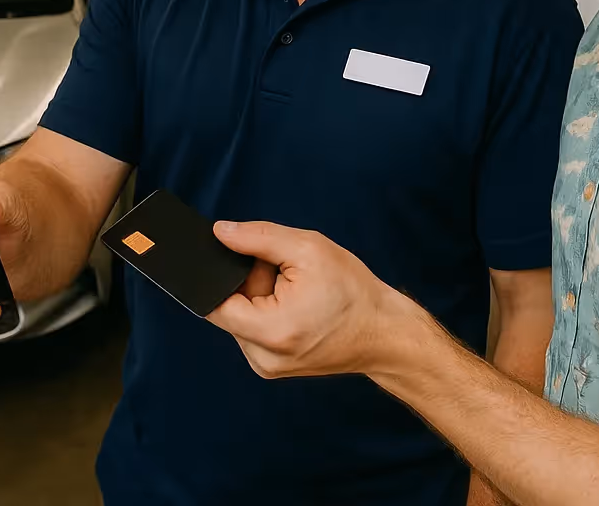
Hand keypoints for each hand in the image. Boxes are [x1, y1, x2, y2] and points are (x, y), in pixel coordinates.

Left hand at [207, 220, 408, 378]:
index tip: (241, 259)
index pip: (213, 302)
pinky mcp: (272, 367)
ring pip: (240, 319)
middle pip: (228, 308)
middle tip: (284, 274)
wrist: (384, 333)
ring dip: (257, 299)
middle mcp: (263, 358)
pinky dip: (266, 314)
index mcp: (271, 331)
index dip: (221, 274)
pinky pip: (253, 331)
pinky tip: (293, 308)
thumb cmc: (354, 293)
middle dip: (248, 284)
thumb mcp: (308, 249)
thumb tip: (220, 232)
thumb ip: (258, 237)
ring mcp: (266, 367)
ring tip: (294, 293)